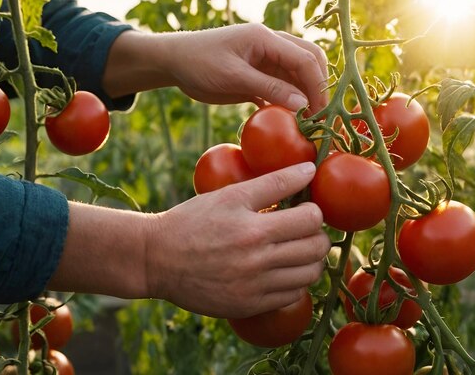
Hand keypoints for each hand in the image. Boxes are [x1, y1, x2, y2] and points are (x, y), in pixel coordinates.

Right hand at [48, 163, 329, 318]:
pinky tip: (282, 268)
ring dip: (311, 259)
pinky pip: (293, 295)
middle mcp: (258, 263)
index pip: (312, 220)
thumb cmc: (192, 221)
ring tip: (296, 248)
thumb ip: (275, 182)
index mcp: (254, 230)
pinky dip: (296, 281)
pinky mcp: (250, 306)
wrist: (157, 259)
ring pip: (310, 275)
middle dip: (317, 234)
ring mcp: (255, 288)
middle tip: (303, 228)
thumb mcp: (230, 195)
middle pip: (317, 248)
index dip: (314, 210)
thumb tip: (310, 169)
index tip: (304, 208)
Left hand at [103, 24, 328, 112]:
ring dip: (304, 97)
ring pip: (296, 78)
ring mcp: (265, 62)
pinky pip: (281, 89)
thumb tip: (303, 105)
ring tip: (307, 123)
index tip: (321, 113)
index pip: (305, 59)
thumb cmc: (199, 63)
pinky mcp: (257, 77)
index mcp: (267, 38)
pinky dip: (288, 103)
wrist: (174, 63)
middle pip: (309, 62)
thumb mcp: (233, 77)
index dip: (318, 86)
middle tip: (319, 117)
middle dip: (318, 88)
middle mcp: (271, 47)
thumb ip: (269, 88)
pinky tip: (289, 121)